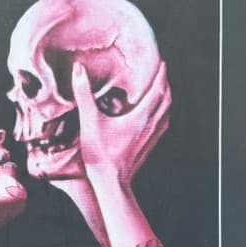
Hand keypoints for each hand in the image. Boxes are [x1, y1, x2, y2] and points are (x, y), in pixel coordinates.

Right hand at [71, 58, 170, 186]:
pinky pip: (161, 126)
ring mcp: (152, 138)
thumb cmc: (101, 154)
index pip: (157, 90)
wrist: (112, 184)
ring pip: (166, 113)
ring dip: (165, 100)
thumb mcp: (89, 122)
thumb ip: (84, 94)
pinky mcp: (148, 147)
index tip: (161, 63)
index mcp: (141, 117)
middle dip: (165, 84)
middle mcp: (151, 126)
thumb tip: (79, 70)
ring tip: (160, 91)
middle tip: (161, 74)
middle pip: (166, 100)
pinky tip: (155, 117)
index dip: (160, 75)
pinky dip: (161, 115)